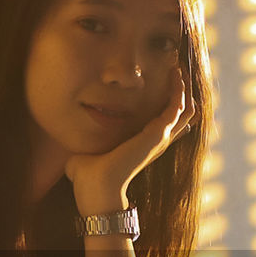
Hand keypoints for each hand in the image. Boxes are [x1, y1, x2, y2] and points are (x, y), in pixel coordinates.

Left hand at [65, 64, 195, 212]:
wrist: (97, 187)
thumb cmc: (88, 177)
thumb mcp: (88, 156)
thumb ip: (85, 152)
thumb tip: (71, 157)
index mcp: (142, 147)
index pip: (164, 125)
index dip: (168, 107)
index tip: (165, 88)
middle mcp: (156, 143)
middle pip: (181, 116)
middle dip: (181, 94)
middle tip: (177, 73)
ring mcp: (160, 138)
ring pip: (184, 110)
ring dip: (182, 89)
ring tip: (177, 70)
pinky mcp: (158, 133)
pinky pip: (177, 106)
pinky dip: (178, 90)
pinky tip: (174, 75)